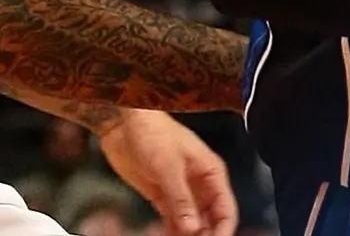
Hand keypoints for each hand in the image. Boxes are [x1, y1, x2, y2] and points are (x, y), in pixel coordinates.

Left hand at [95, 110, 237, 235]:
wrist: (123, 124)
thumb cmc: (152, 131)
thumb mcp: (168, 165)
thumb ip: (181, 198)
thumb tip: (192, 226)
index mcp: (211, 172)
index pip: (226, 209)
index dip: (223, 230)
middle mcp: (199, 184)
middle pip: (211, 220)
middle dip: (206, 235)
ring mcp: (181, 192)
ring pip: (192, 223)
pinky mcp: (162, 197)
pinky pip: (173, 221)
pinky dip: (172, 233)